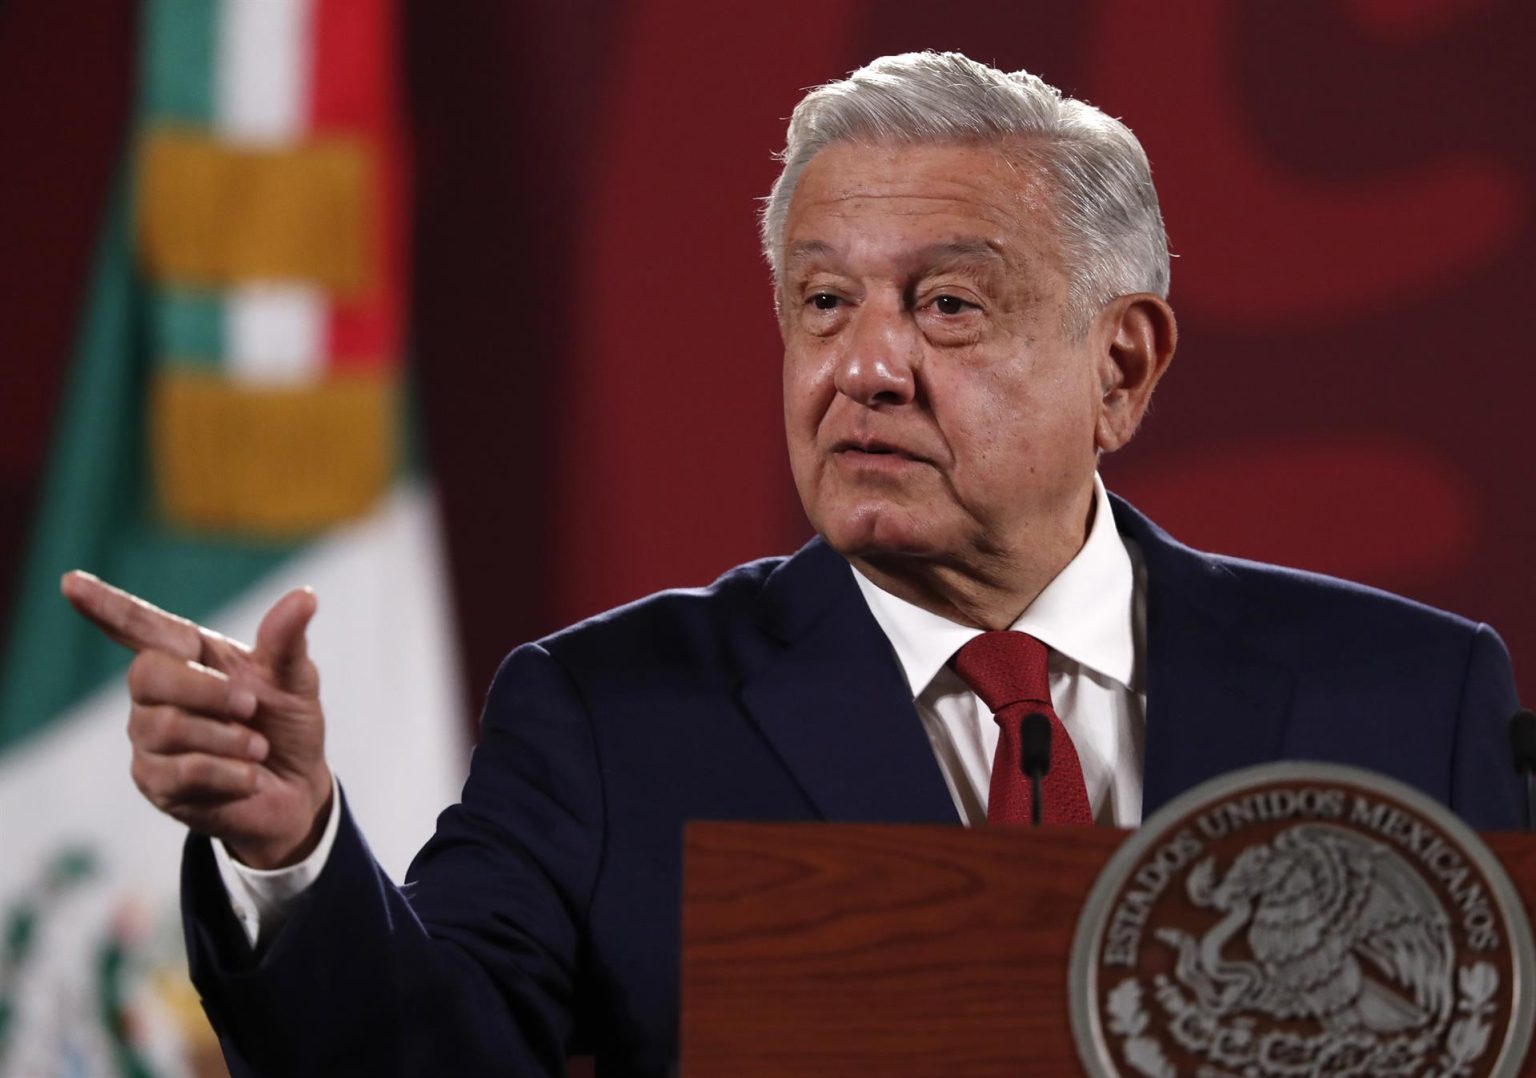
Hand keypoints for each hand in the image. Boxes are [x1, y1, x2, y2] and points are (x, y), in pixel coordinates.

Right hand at [60, 571, 333, 868]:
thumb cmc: (286, 723)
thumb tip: (304, 597)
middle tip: (250, 706)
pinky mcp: (155, 783)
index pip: (137, 625)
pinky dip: (228, 772)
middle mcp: (158, 693)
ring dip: (226, 738)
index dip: (104, 605)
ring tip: (258, 748)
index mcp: (190, 655)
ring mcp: (149, 739)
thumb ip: (287, 642)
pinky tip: (249, 776)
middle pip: (147, 674)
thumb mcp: (295, 680)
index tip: (70, 583)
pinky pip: (181, 772)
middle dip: (205, 690)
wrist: (296, 789)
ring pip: (166, 727)